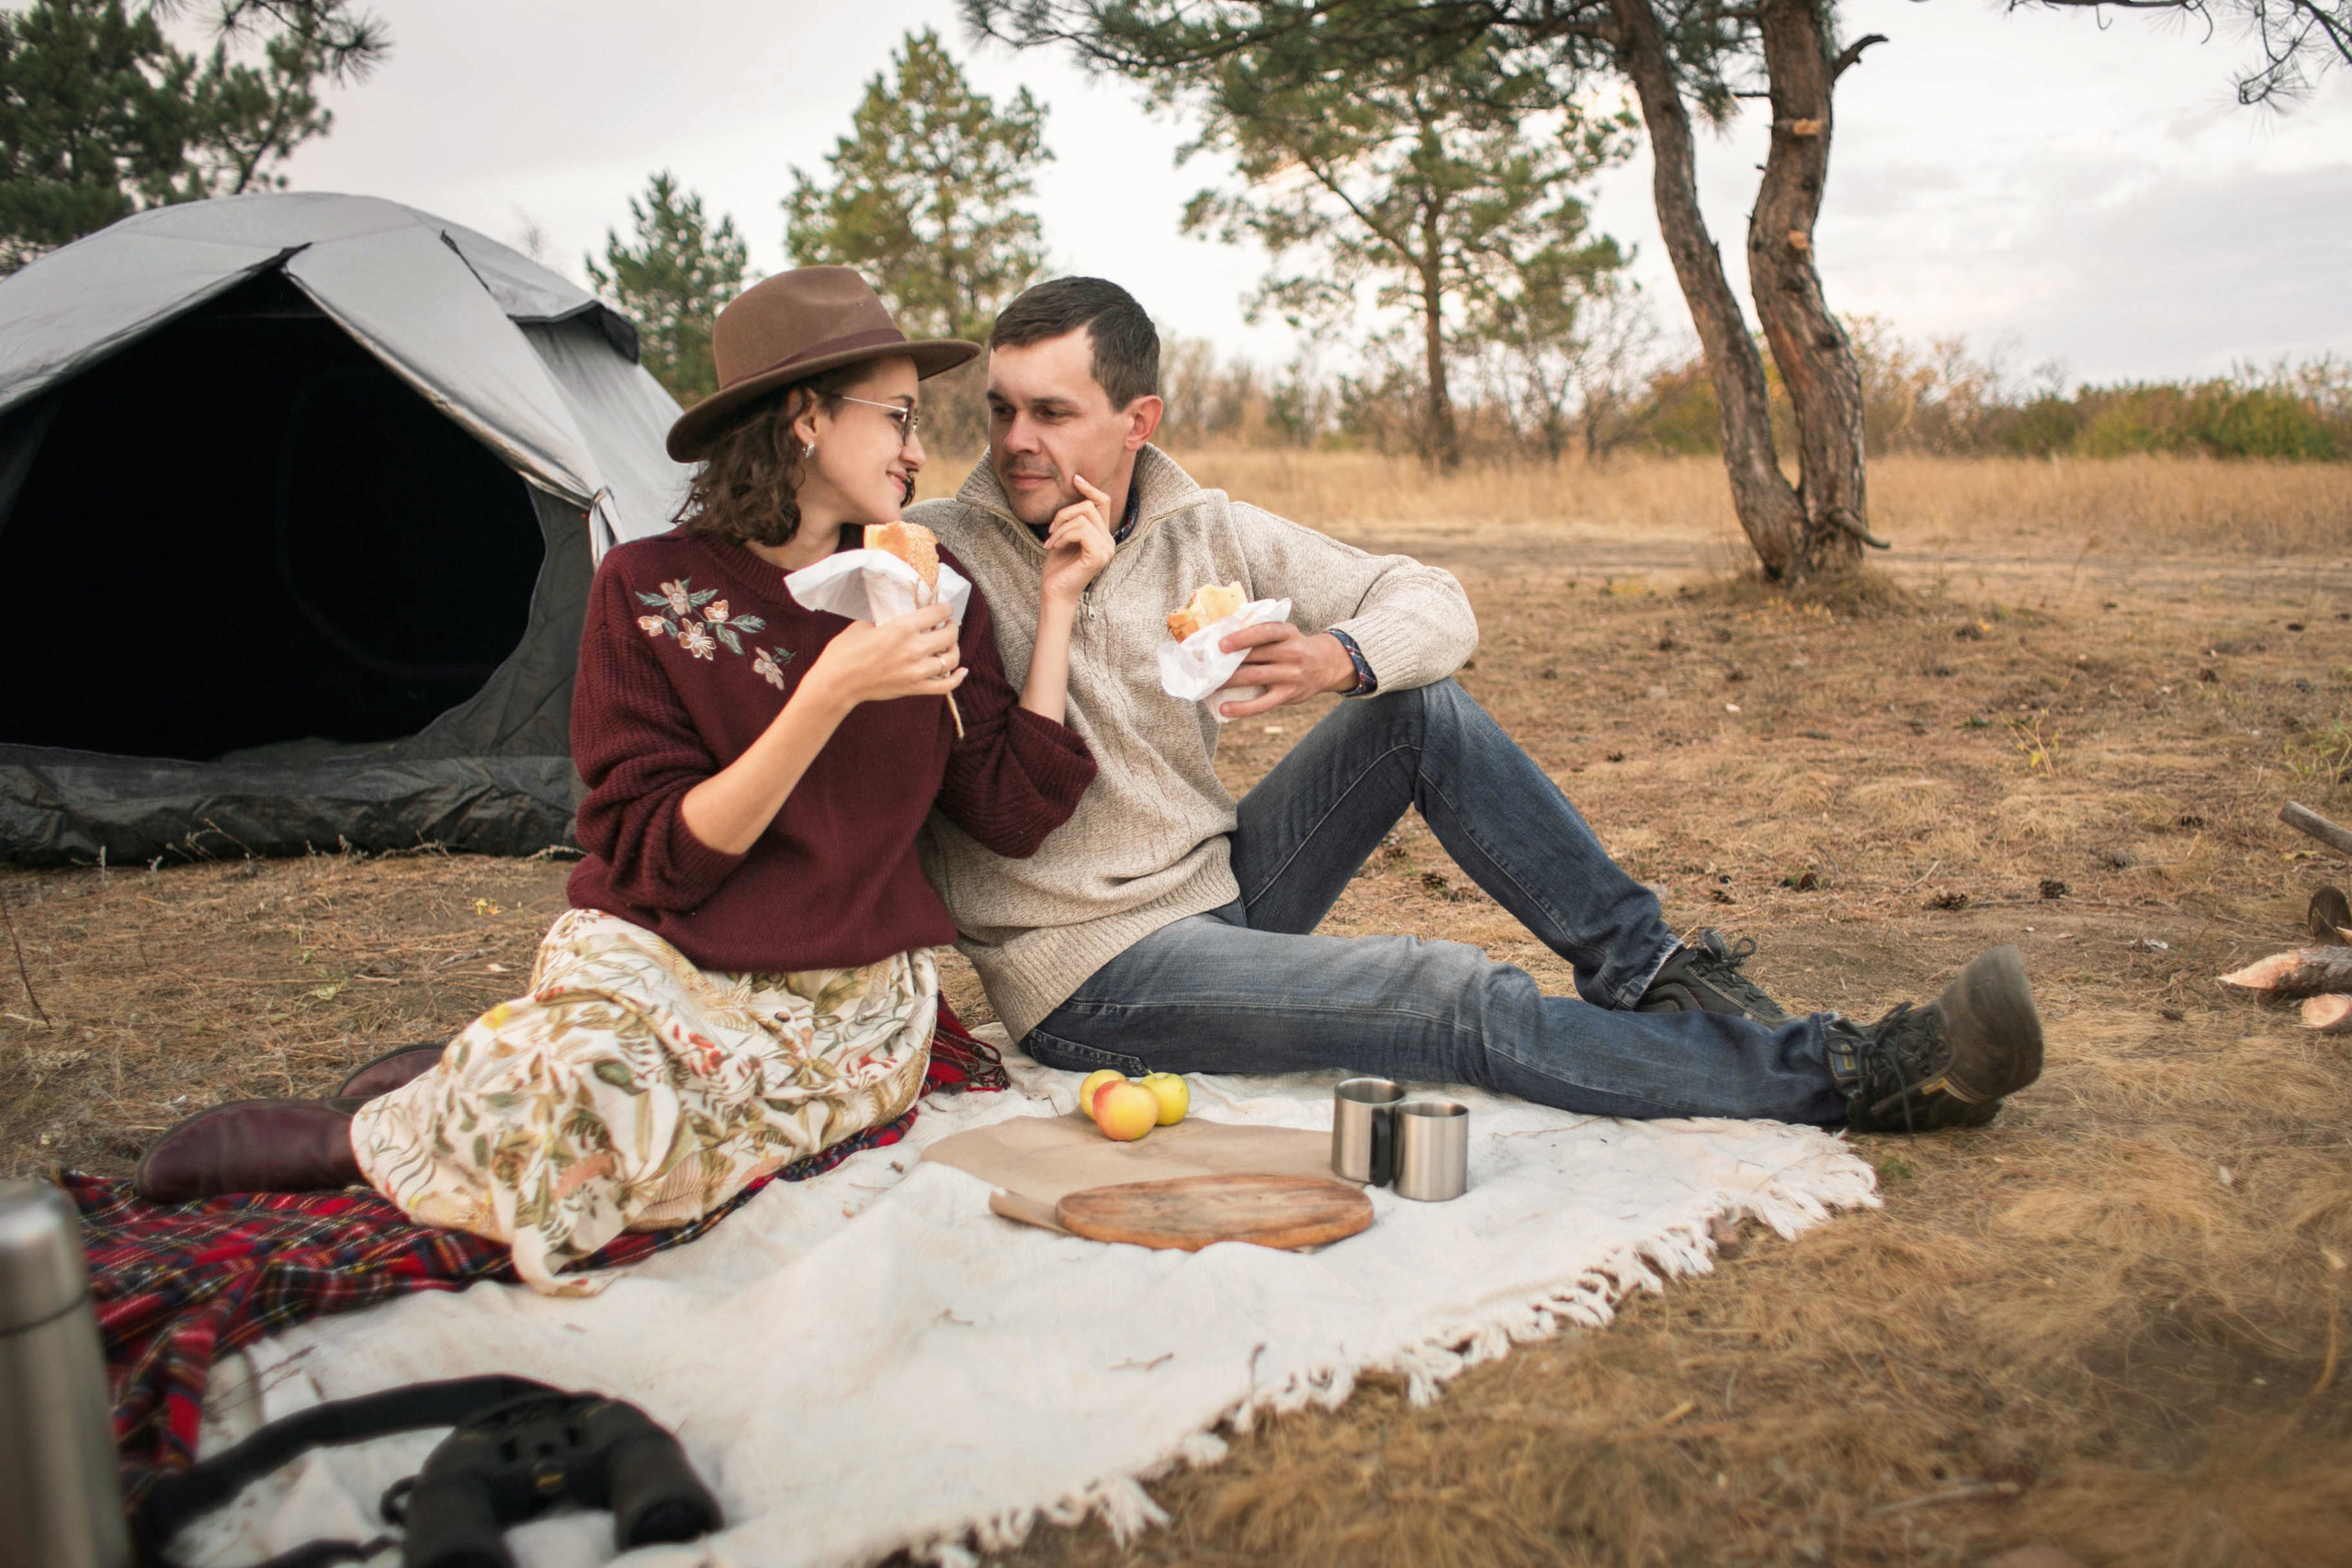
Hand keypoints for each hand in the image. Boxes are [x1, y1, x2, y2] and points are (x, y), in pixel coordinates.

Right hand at [800, 604, 964, 713]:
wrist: (836, 684)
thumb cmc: (844, 652)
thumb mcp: (863, 625)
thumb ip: (885, 620)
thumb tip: (898, 615)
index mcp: (902, 628)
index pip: (938, 613)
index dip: (944, 608)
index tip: (944, 607)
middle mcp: (914, 649)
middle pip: (949, 635)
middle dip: (951, 626)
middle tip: (947, 625)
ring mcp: (917, 671)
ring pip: (951, 659)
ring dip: (954, 649)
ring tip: (949, 644)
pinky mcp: (915, 688)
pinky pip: (945, 685)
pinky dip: (957, 678)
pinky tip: (961, 670)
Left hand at [1039, 473, 1113, 605]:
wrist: (1054, 591)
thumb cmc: (1057, 566)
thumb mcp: (1064, 535)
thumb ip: (1073, 518)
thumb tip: (1074, 489)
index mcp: (1102, 535)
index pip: (1103, 501)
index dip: (1090, 487)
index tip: (1074, 478)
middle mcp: (1109, 541)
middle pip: (1088, 506)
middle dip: (1063, 514)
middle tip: (1050, 531)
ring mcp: (1107, 549)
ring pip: (1082, 518)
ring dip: (1060, 528)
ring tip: (1050, 542)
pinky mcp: (1099, 555)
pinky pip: (1081, 531)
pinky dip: (1063, 535)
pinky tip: (1054, 547)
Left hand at [1214, 624, 1354, 717]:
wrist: (1324, 665)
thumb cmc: (1292, 646)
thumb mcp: (1285, 633)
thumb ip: (1262, 632)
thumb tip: (1221, 635)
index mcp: (1288, 633)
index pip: (1265, 632)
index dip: (1243, 637)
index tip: (1221, 644)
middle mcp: (1291, 653)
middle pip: (1255, 656)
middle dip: (1227, 661)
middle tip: (1203, 665)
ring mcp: (1290, 675)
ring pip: (1254, 677)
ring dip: (1228, 681)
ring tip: (1208, 684)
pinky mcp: (1288, 695)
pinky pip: (1262, 704)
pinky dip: (1242, 708)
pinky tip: (1225, 708)